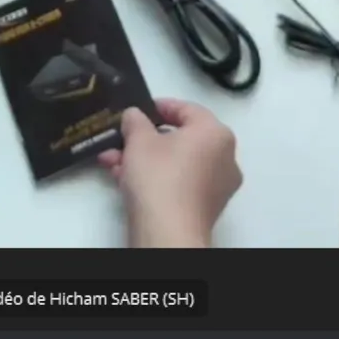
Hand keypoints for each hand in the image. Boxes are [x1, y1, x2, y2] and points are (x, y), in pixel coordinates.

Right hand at [98, 99, 241, 247]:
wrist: (168, 231)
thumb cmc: (158, 176)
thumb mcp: (138, 139)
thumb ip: (135, 120)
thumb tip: (135, 115)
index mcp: (216, 132)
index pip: (187, 109)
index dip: (159, 106)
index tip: (138, 109)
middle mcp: (225, 156)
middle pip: (180, 138)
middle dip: (145, 139)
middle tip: (122, 138)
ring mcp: (218, 184)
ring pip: (177, 162)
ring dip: (144, 159)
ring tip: (114, 162)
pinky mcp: (206, 206)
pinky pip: (180, 182)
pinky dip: (156, 177)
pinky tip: (125, 180)